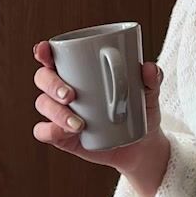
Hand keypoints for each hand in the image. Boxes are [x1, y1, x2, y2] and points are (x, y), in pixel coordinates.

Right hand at [32, 41, 168, 179]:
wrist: (142, 146)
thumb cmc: (140, 111)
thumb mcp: (149, 94)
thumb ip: (152, 79)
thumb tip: (149, 67)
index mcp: (79, 71)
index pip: (54, 57)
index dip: (43, 52)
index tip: (44, 50)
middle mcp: (64, 89)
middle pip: (43, 78)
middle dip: (51, 83)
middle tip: (71, 95)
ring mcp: (60, 113)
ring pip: (43, 104)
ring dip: (56, 112)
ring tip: (79, 123)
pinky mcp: (61, 136)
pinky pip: (43, 132)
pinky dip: (51, 131)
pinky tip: (65, 132)